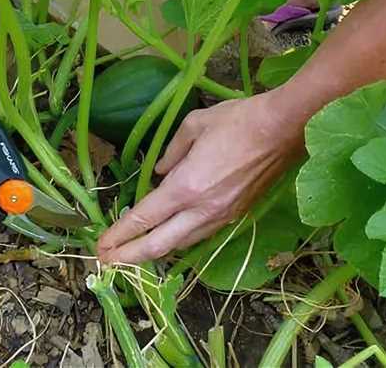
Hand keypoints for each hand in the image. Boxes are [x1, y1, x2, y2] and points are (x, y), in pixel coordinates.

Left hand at [98, 90, 304, 263]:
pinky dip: (178, 241)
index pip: (144, 218)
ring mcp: (221, 216)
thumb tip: (158, 172)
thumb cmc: (238, 121)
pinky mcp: (236, 215)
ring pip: (181, 244)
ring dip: (154, 252)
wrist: (285, 129)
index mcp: (186, 186)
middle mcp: (202, 209)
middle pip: (159, 244)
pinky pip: (200, 235)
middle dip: (129, 257)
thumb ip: (169, 152)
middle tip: (106, 263)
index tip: (100, 245)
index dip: (119, 235)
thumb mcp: (194, 125)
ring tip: (132, 255)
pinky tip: (168, 238)